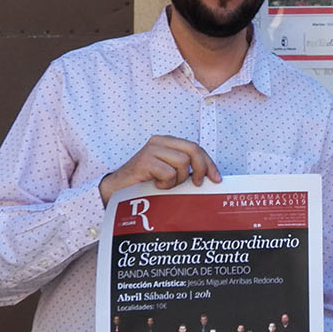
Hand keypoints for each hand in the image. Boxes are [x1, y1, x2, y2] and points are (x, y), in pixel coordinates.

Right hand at [99, 136, 219, 203]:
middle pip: (193, 150)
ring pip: (182, 163)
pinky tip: (156, 186)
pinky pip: (168, 173)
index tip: (216, 178)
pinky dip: (166, 184)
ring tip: (165, 184)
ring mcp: (151, 149)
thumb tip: (210, 177)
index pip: (196, 147)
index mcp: (168, 142)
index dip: (209, 163)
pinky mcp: (144, 161)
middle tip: (197, 184)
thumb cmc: (144, 183)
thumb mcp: (169, 172)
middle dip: (201, 168)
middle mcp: (160, 141)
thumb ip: (185, 169)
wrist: (116, 190)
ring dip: (177, 179)